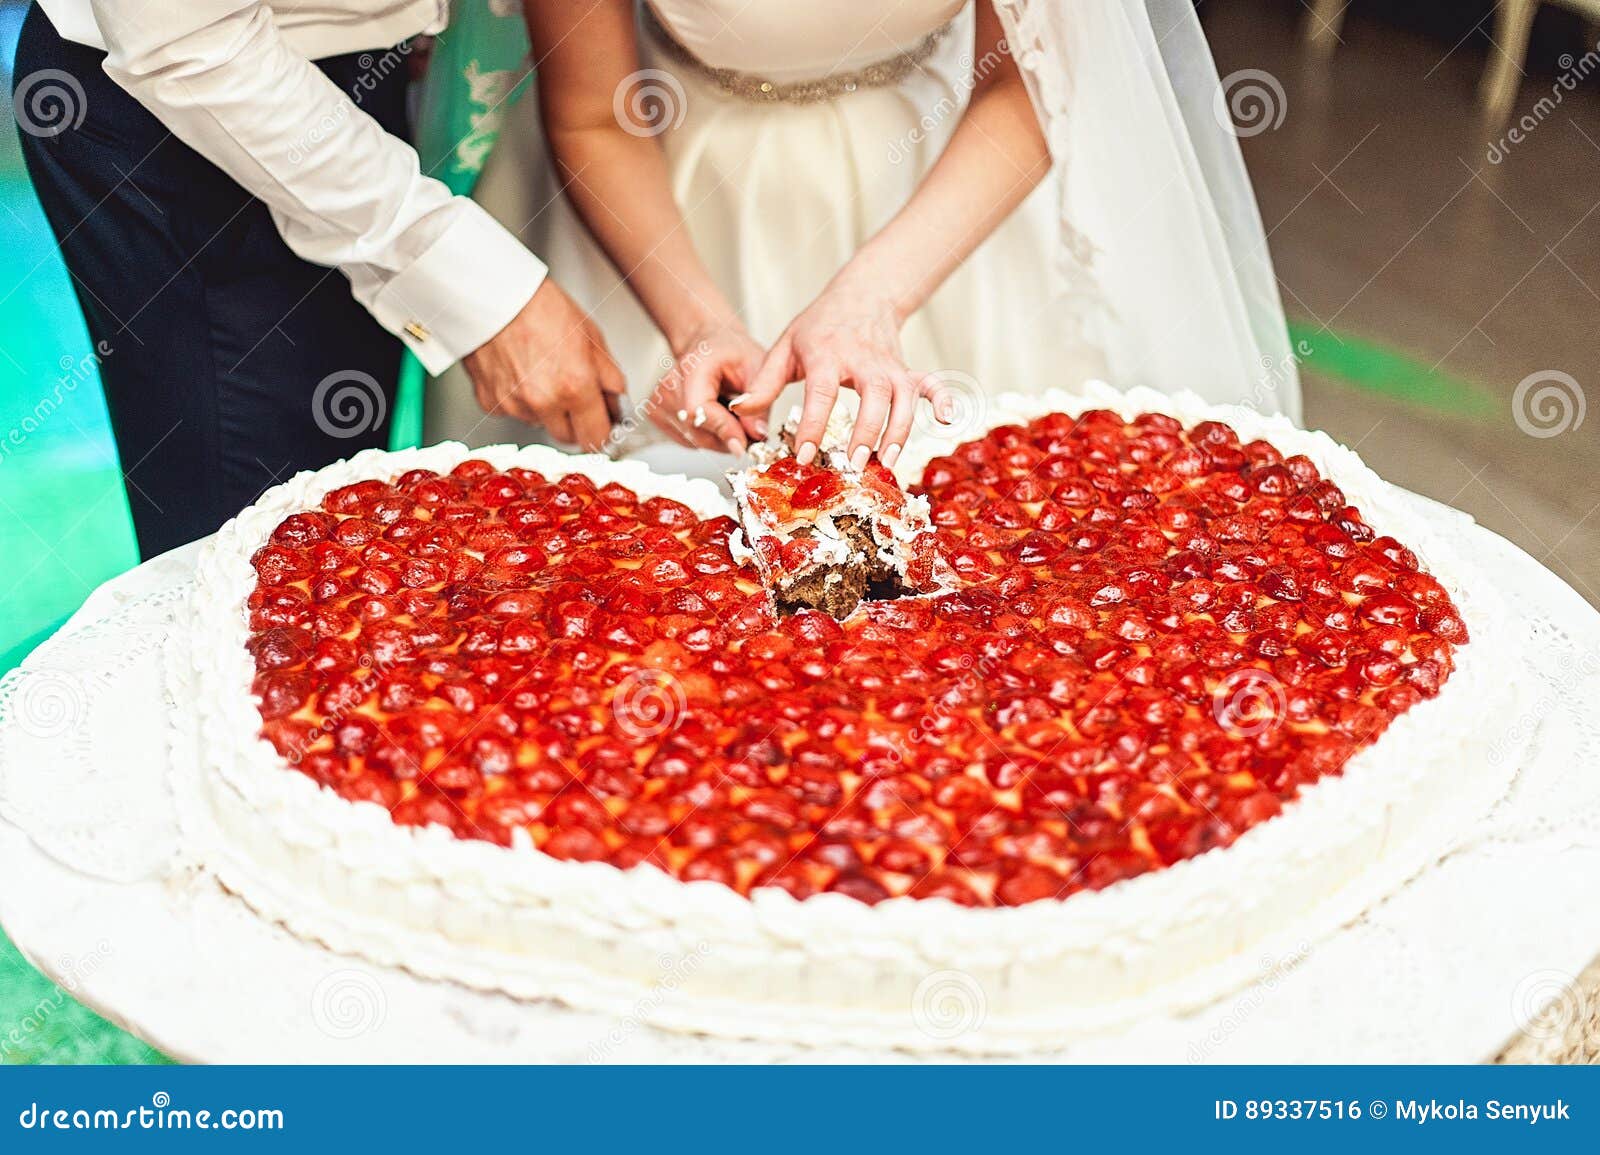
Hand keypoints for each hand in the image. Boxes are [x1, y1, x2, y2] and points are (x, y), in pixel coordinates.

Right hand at [462, 278, 626, 451]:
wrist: (493, 294)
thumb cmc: (540, 306)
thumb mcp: (591, 336)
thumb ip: (608, 377)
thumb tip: (617, 402)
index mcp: (575, 387)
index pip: (596, 437)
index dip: (602, 431)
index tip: (603, 425)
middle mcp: (543, 402)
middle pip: (567, 437)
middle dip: (575, 422)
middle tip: (575, 395)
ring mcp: (514, 405)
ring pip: (539, 422)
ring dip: (545, 408)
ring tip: (542, 372)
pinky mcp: (490, 401)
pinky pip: (512, 411)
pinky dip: (518, 399)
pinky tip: (519, 371)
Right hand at [650, 319, 764, 453]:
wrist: (709, 345)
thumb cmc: (732, 353)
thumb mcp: (758, 368)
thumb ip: (760, 401)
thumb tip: (757, 434)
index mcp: (692, 367)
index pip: (699, 410)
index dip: (723, 430)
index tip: (744, 443)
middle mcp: (668, 385)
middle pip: (697, 431)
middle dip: (728, 436)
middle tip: (748, 425)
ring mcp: (658, 402)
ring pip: (695, 441)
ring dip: (720, 437)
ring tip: (729, 411)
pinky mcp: (656, 416)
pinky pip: (688, 441)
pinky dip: (708, 436)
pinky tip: (714, 415)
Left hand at [738, 278, 934, 469]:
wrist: (860, 296)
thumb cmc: (819, 327)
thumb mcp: (785, 347)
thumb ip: (764, 382)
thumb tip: (740, 410)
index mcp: (828, 354)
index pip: (822, 393)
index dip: (814, 426)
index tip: (806, 455)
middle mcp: (864, 360)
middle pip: (873, 397)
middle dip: (866, 432)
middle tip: (854, 464)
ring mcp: (891, 366)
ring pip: (904, 398)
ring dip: (899, 431)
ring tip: (887, 462)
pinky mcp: (908, 370)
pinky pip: (931, 384)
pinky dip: (943, 399)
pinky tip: (949, 420)